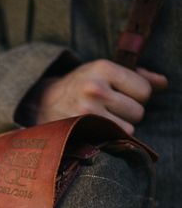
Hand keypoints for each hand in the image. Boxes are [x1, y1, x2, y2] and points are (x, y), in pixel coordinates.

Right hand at [30, 60, 167, 134]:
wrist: (43, 102)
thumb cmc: (81, 85)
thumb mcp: (104, 72)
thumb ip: (136, 77)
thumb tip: (163, 83)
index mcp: (103, 68)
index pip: (144, 91)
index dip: (138, 95)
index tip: (123, 95)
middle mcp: (95, 88)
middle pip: (138, 111)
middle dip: (129, 112)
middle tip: (110, 108)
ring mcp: (87, 112)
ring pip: (128, 128)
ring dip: (120, 126)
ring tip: (102, 118)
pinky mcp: (81, 130)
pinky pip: (114, 139)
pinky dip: (110, 136)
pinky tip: (97, 128)